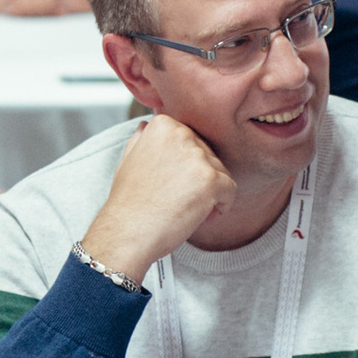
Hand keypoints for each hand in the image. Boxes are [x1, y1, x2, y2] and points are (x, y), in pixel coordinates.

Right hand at [79, 114, 236, 275]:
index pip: (193, 141)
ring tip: (186, 209)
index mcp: (163, 125)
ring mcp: (198, 157)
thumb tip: (146, 125)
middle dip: (199, 180)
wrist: (128, 231)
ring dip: (210, 193)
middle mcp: (182, 134)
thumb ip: (142, 139)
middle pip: (209, 156)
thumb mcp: (128, 158)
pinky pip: (230, 190)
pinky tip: (200, 217)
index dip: (186, 166)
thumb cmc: (128, 201)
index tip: (171, 183)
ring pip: (222, 172)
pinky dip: (221, 207)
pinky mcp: (211, 180)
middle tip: (177, 200)